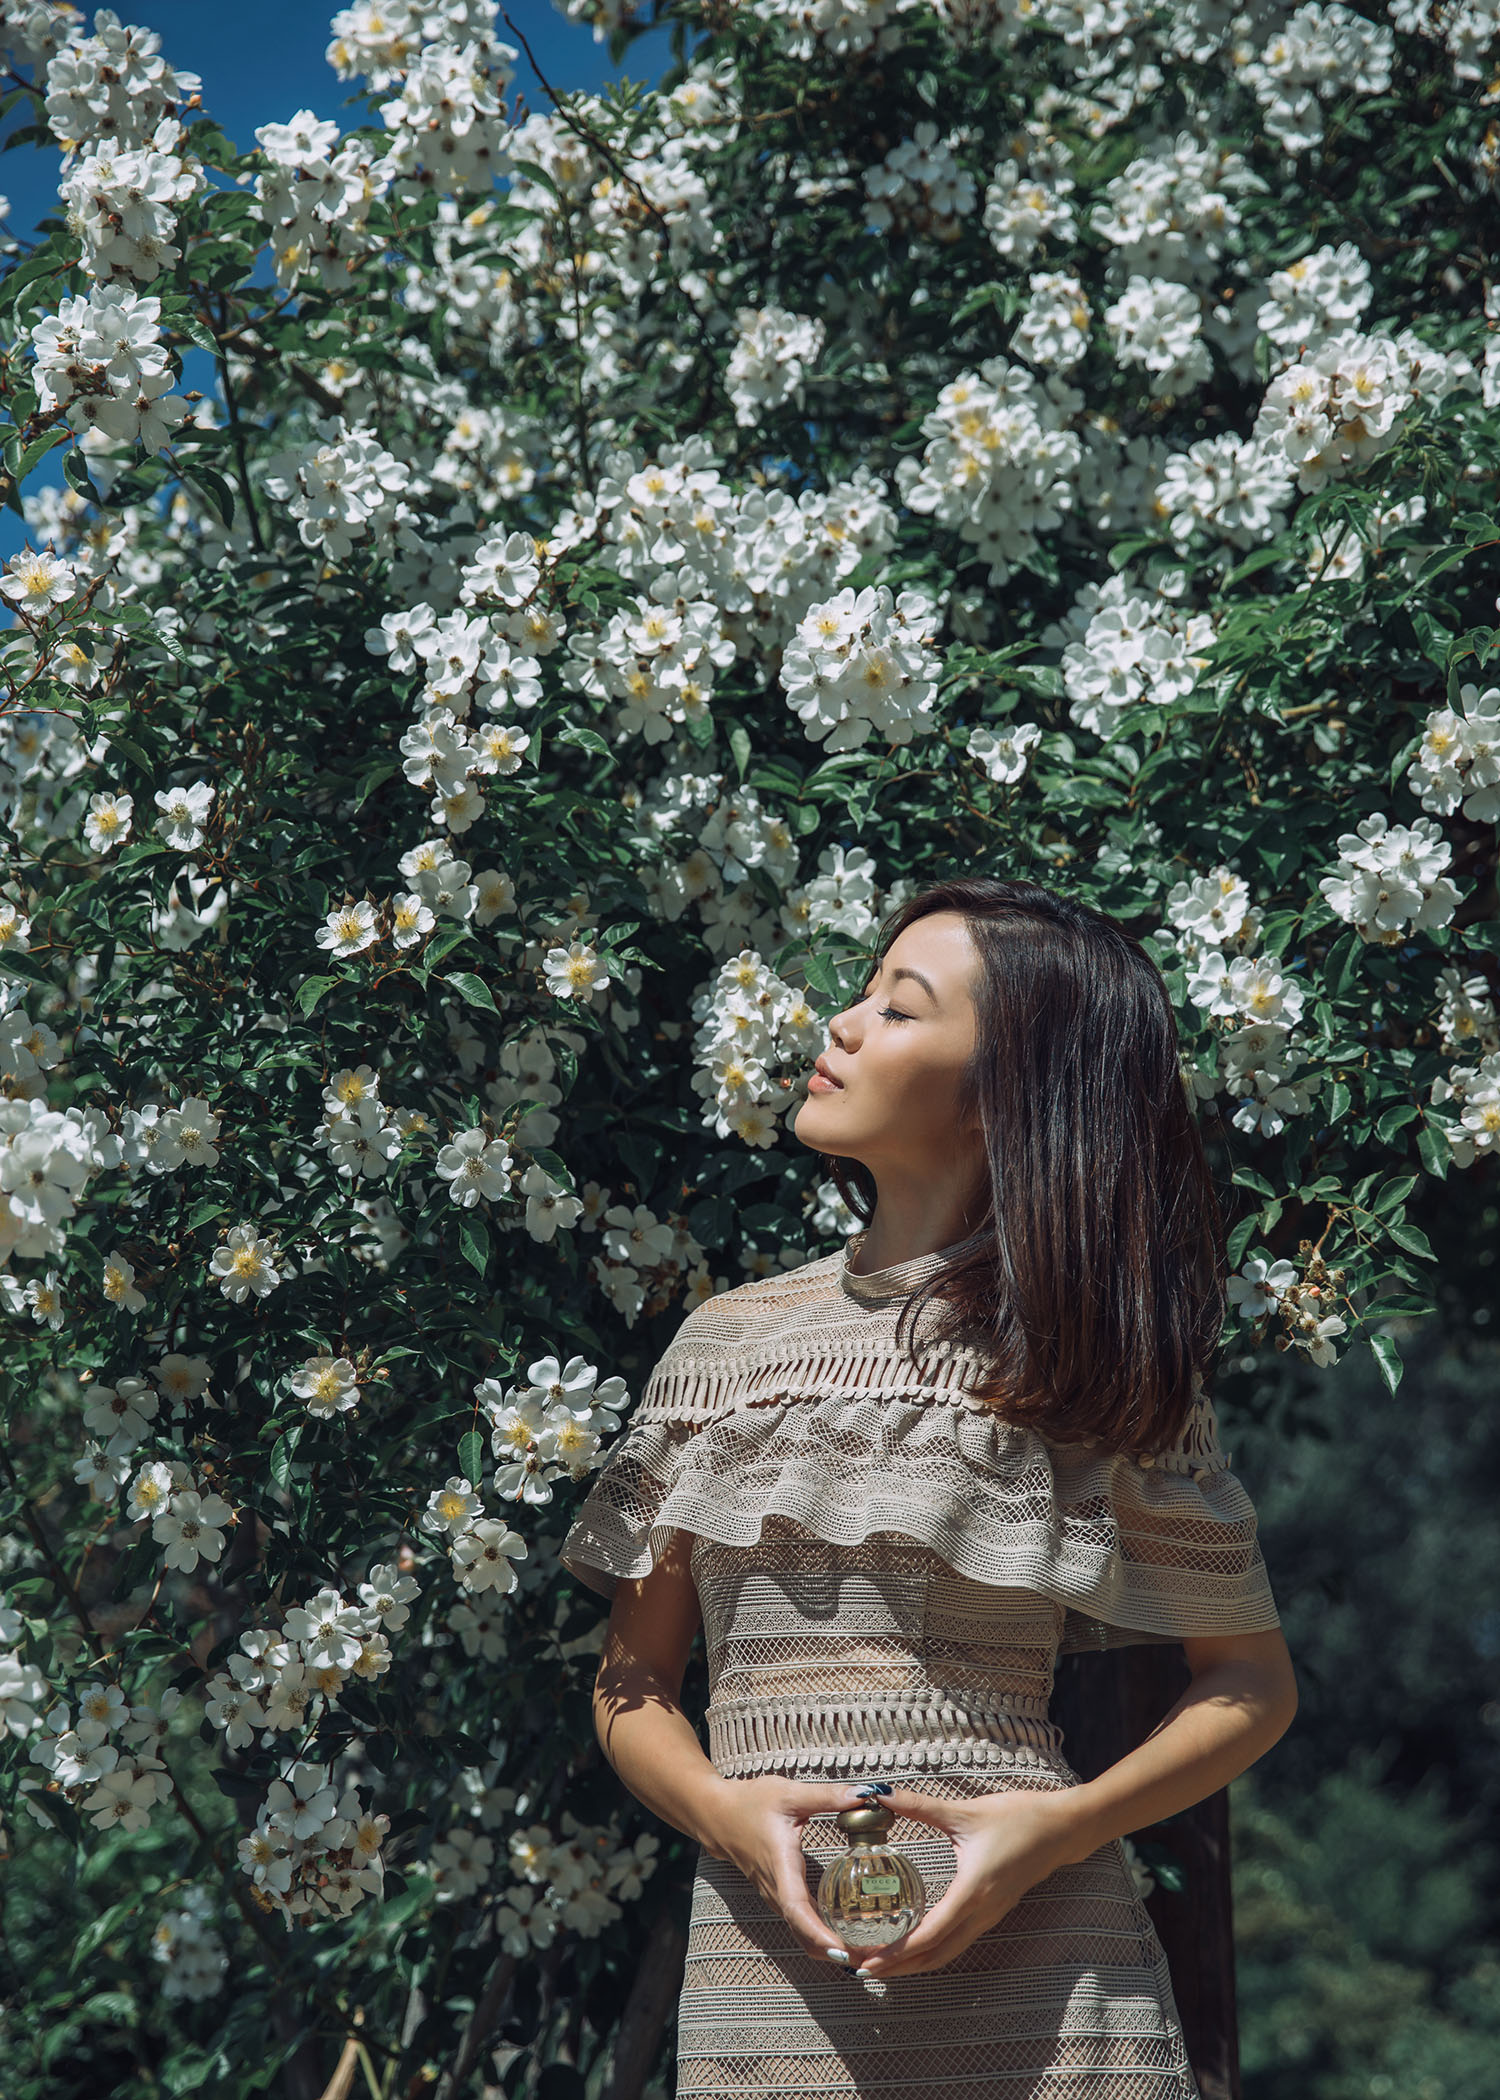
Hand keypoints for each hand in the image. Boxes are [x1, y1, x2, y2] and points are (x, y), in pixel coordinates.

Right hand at [697, 1774, 873, 1963]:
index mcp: (781, 1866)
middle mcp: (777, 1890)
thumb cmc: (750, 1803)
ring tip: (869, 1950)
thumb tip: (864, 1796)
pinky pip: (802, 1924)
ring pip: (803, 1934)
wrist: (718, 1814)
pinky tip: (849, 1932)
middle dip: (835, 1951)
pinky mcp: (781, 1896)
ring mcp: (777, 1896)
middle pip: (804, 1934)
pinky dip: (824, 1935)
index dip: (819, 1934)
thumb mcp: (790, 1793)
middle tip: (872, 1959)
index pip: (797, 1910)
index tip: (843, 1950)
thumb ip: (827, 1796)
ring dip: (831, 1947)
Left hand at [848, 1785, 1080, 1979]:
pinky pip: (959, 1940)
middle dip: (900, 1967)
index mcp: (973, 1892)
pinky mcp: (993, 1911)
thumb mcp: (965, 1811)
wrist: (1062, 1828)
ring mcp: (990, 1915)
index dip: (898, 1952)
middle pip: (937, 1955)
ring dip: (916, 1962)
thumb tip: (881, 1794)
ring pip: (949, 1952)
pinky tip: (915, 1942)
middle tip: (864, 1969)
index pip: (930, 1934)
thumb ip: (920, 1805)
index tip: (870, 1961)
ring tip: (883, 1963)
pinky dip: (934, 1949)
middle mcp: (982, 1913)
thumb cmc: (1018, 1818)